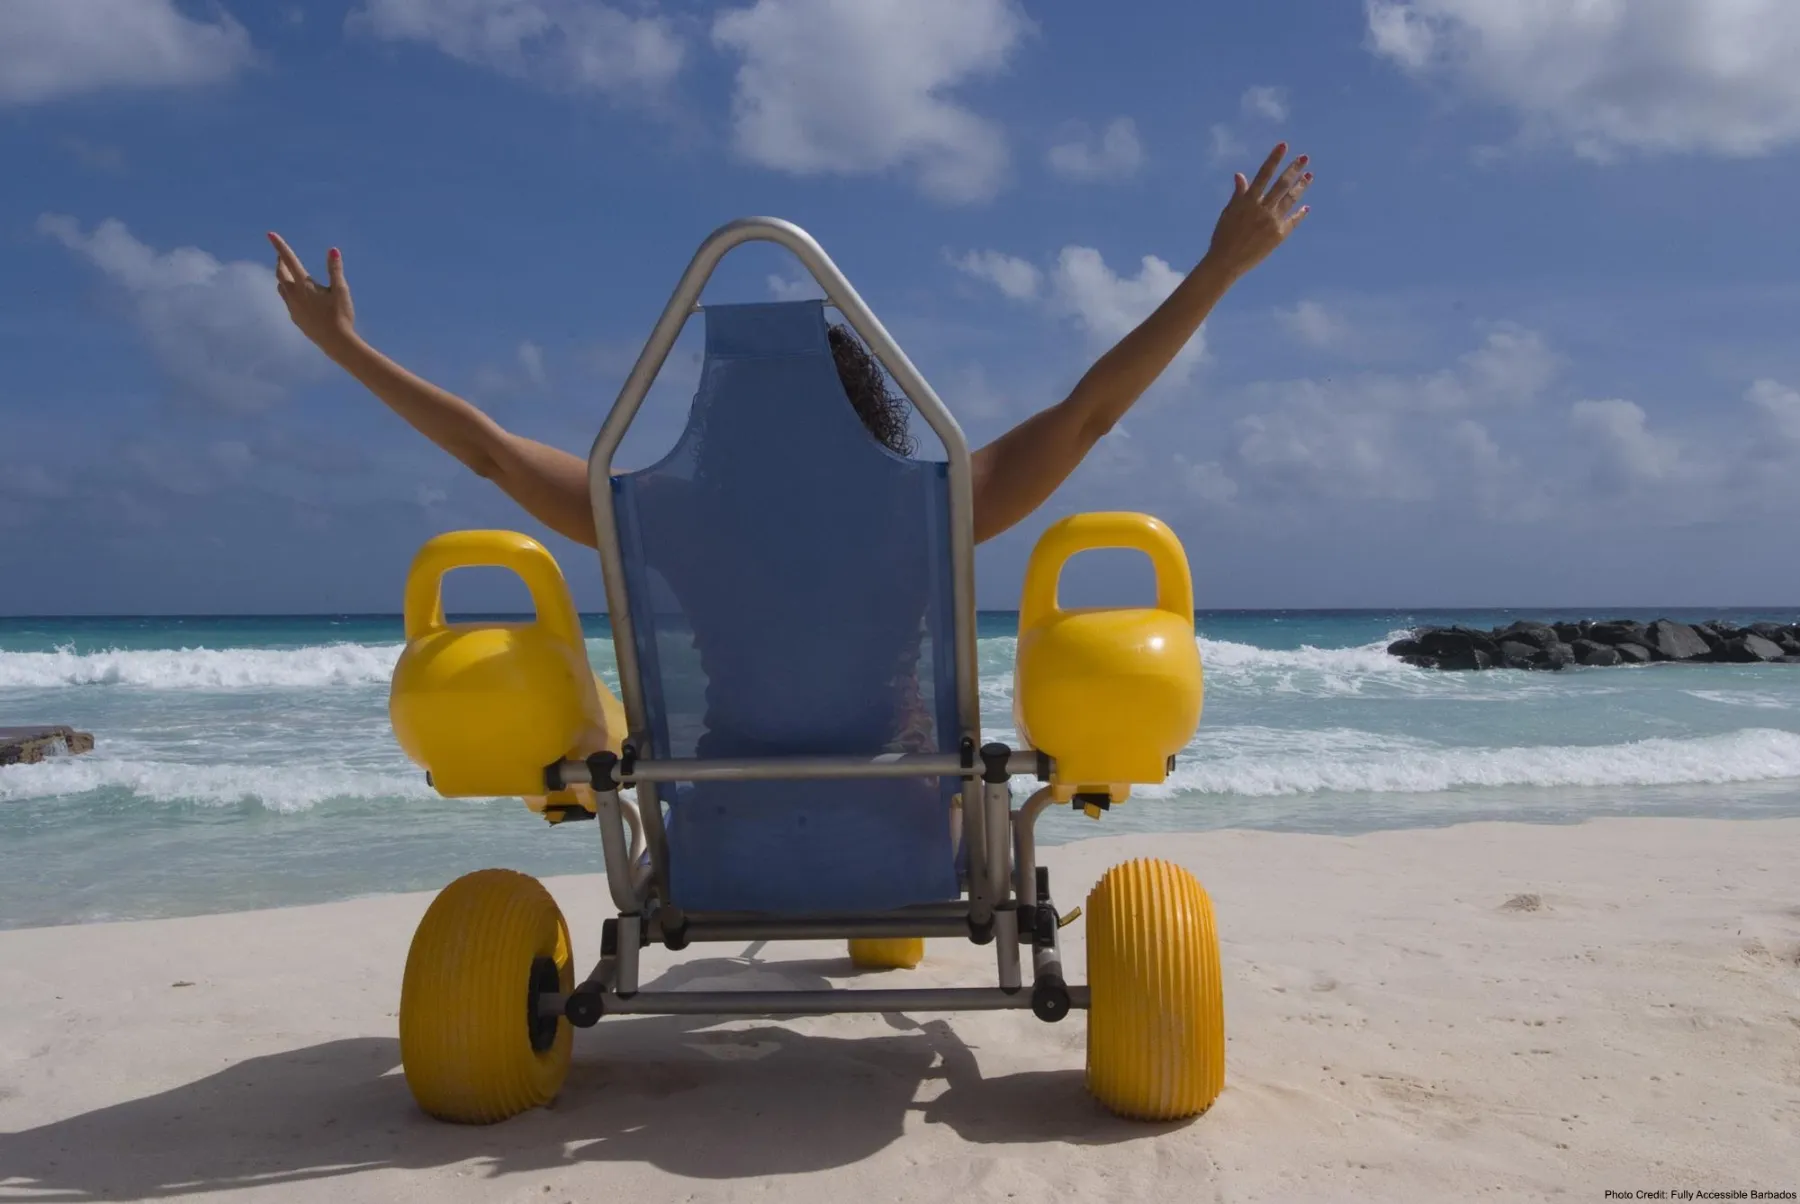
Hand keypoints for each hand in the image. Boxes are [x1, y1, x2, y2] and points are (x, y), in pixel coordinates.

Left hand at [267, 232, 356, 354]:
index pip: (289, 260)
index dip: (280, 246)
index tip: (270, 234)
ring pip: (281, 287)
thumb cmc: (341, 315)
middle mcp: (294, 295)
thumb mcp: (341, 290)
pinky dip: (288, 292)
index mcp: (304, 285)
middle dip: (280, 262)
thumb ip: (335, 269)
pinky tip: (297, 296)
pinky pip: (287, 301)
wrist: (336, 342)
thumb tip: (333, 250)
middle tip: (281, 255)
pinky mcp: (295, 318)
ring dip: (283, 277)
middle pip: (280, 273)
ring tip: (288, 274)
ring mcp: (292, 308)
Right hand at [1205, 143, 1311, 278]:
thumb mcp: (1228, 212)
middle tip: (1304, 158)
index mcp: (1248, 201)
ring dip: (1300, 186)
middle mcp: (1262, 209)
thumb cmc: (1223, 236)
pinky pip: (1292, 221)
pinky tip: (1306, 207)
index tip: (1284, 145)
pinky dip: (1300, 213)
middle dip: (1294, 169)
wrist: (1226, 262)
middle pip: (1281, 184)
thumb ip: (1238, 194)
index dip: (1274, 159)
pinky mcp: (1278, 236)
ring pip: (1290, 199)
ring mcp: (1272, 222)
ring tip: (1309, 176)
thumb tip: (1240, 175)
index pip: (1264, 174)